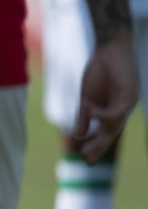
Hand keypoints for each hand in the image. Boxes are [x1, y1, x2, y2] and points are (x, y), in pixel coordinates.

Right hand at [72, 34, 139, 161]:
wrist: (109, 48)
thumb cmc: (98, 69)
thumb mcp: (87, 97)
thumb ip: (85, 115)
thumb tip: (79, 134)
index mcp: (111, 110)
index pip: (105, 132)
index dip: (96, 145)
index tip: (84, 157)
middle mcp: (121, 109)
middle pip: (111, 133)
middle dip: (99, 147)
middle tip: (87, 160)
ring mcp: (126, 103)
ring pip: (115, 126)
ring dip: (101, 138)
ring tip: (86, 150)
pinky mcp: (129, 96)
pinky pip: (116, 112)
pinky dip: (104, 115)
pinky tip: (93, 113)